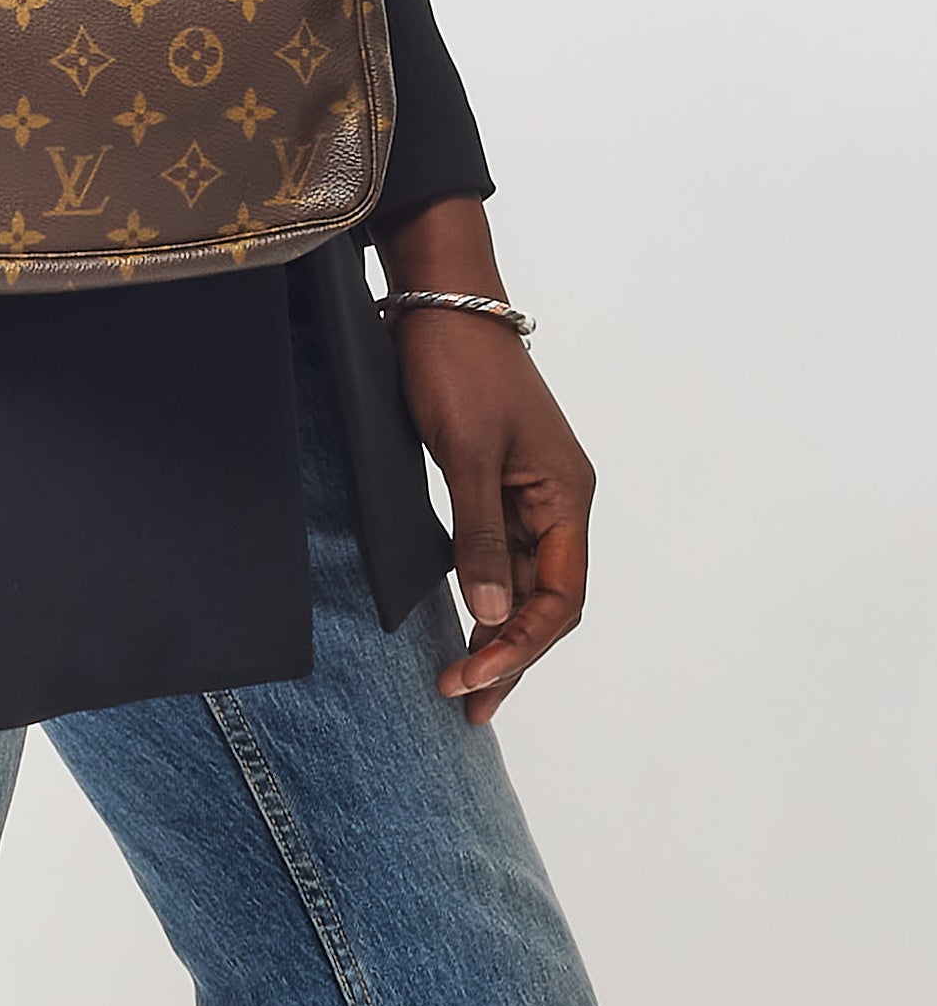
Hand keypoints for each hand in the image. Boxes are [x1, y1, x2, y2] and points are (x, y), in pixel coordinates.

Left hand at [374, 196, 595, 724]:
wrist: (438, 301)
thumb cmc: (458, 366)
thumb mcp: (466, 451)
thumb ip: (480, 535)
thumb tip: (491, 615)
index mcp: (567, 496)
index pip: (560, 599)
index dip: (521, 646)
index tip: (472, 679)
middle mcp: (556, 499)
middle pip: (546, 600)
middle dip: (510, 654)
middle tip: (463, 704)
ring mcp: (527, 489)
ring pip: (522, 581)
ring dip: (497, 630)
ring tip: (464, 682)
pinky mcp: (494, 477)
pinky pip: (498, 552)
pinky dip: (483, 591)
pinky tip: (464, 619)